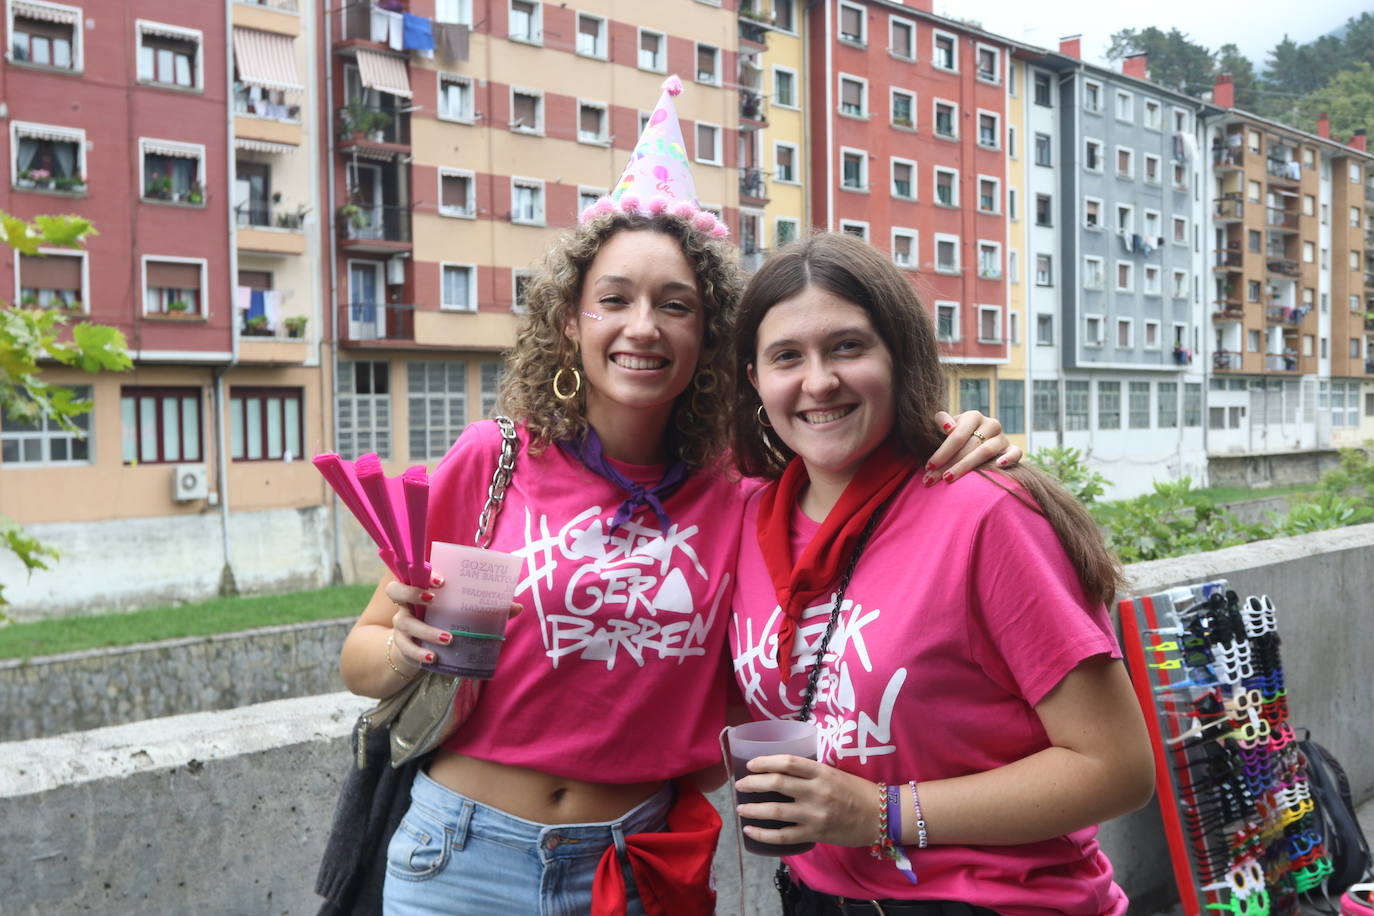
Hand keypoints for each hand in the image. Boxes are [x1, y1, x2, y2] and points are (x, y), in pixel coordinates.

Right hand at [383, 575, 521, 668]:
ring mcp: (402, 624)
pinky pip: (406, 648)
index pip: (415, 573)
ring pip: (406, 623)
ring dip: (427, 631)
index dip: (425, 574)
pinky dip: (420, 653)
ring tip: (448, 639)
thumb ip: (487, 609)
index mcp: (422, 590)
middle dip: (413, 592)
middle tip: (434, 599)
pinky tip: (434, 658)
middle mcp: (407, 604)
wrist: (419, 650)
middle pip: (396, 590)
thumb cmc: (444, 623)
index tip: (443, 581)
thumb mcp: (461, 614)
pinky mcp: (402, 645)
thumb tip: (517, 607)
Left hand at [734, 754, 880, 848]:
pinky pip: (783, 836)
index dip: (765, 761)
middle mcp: (816, 792)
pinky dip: (764, 834)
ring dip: (753, 809)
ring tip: (740, 808)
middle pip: (777, 783)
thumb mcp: (835, 773)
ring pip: (775, 810)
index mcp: (822, 772)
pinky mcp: (815, 834)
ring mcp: (815, 815)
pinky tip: (750, 831)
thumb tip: (782, 771)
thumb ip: (811, 773)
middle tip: (740, 784)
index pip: (788, 762)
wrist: (880, 816)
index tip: (751, 764)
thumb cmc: (857, 792)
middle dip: (752, 783)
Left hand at [925, 410, 1022, 484]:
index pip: (957, 435)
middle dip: (949, 464)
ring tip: (949, 479)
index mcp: (973, 416)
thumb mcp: (945, 425)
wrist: (974, 441)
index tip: (929, 467)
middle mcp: (990, 424)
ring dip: (966, 467)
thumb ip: (941, 421)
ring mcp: (1002, 437)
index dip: (942, 451)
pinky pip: (1016, 453)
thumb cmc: (955, 435)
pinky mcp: (1013, 449)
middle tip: (932, 479)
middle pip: (969, 446)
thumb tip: (948, 428)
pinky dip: (1009, 458)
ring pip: (986, 451)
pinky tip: (998, 466)